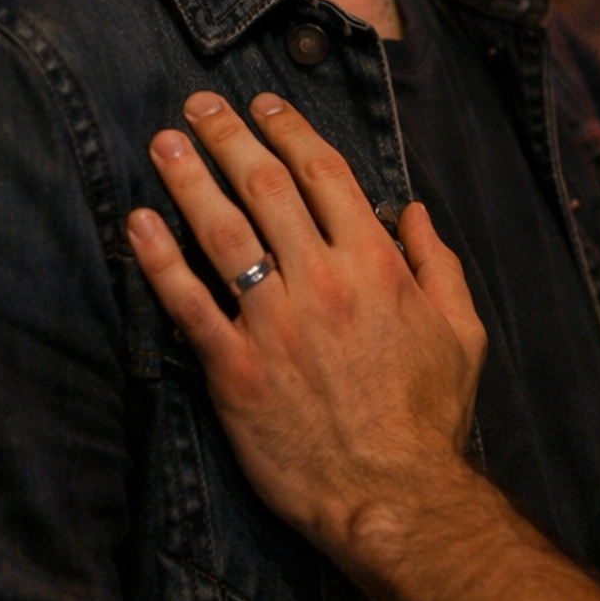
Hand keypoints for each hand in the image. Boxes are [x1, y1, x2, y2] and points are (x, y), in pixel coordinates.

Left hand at [127, 92, 486, 557]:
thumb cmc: (429, 418)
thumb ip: (439, 264)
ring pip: (221, 232)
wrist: (394, 496)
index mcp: (375, 264)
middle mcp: (322, 280)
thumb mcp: (461, 333)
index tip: (262, 104)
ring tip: (162, 145)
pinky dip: (159, 260)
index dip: (288, 129)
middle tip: (197, 106)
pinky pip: (187, 304)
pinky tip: (137, 224)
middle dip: (227, 137)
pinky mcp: (234, 370)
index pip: (324, 173)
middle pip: (264, 186)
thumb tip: (412, 211)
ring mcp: (274, 324)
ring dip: (188, 180)